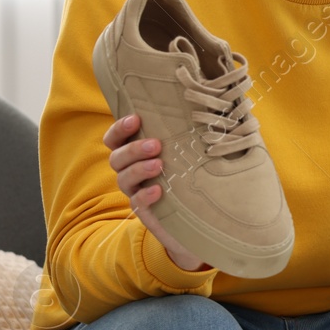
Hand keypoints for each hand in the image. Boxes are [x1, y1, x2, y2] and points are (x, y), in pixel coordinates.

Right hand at [102, 114, 207, 271]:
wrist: (205, 219)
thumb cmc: (199, 177)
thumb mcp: (196, 155)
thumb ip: (194, 136)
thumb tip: (212, 110)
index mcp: (140, 154)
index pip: (117, 139)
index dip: (119, 128)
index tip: (136, 119)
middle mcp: (134, 171)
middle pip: (117, 158)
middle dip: (133, 149)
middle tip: (156, 145)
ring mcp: (138, 192)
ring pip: (123, 179)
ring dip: (139, 169)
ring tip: (160, 165)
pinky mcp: (146, 212)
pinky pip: (136, 203)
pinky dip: (145, 195)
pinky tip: (159, 191)